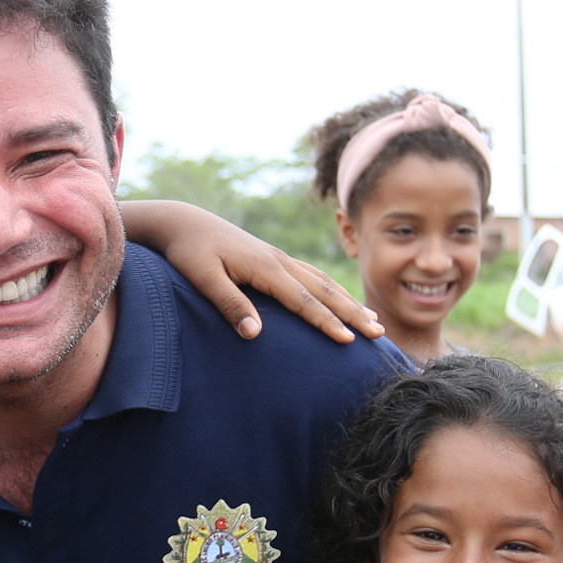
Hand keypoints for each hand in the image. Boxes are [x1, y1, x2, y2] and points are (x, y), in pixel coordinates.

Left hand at [121, 200, 381, 342]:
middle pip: (324, 290)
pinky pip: (312, 276)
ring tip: (372, 320)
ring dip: (348, 302)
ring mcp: (278, 258)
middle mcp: (278, 261)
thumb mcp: (202, 279)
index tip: (348, 340)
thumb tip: (255, 334)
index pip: (303, 300)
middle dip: (352, 313)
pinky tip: (341, 301)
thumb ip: (229, 304)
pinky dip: (332, 291)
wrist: (183, 221)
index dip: (327, 322)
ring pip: (323, 281)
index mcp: (265, 267)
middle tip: (379, 332)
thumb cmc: (188, 252)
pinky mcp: (273, 259)